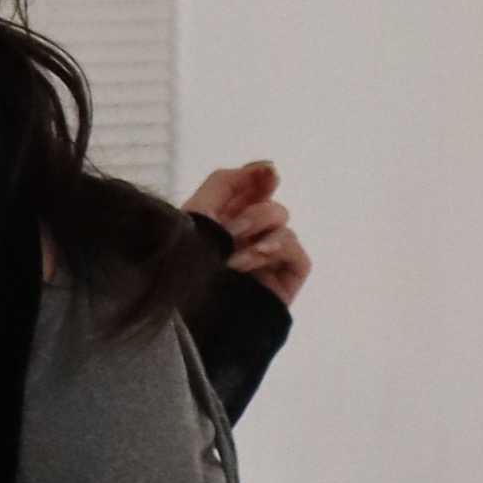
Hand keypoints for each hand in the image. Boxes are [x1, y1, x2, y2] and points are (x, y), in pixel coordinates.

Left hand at [186, 153, 307, 304]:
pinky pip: (297, 252)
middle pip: (269, 203)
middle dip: (255, 208)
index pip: (252, 190)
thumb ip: (225, 183)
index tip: (264, 173)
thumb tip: (262, 166)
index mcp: (223, 222)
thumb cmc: (185, 267)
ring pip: (283, 222)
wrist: (191, 316)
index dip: (260, 177)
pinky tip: (252, 260)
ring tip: (233, 255)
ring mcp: (267, 260)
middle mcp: (247, 239)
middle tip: (233, 229)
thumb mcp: (196, 214)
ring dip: (260, 229)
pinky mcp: (284, 281)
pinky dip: (277, 248)